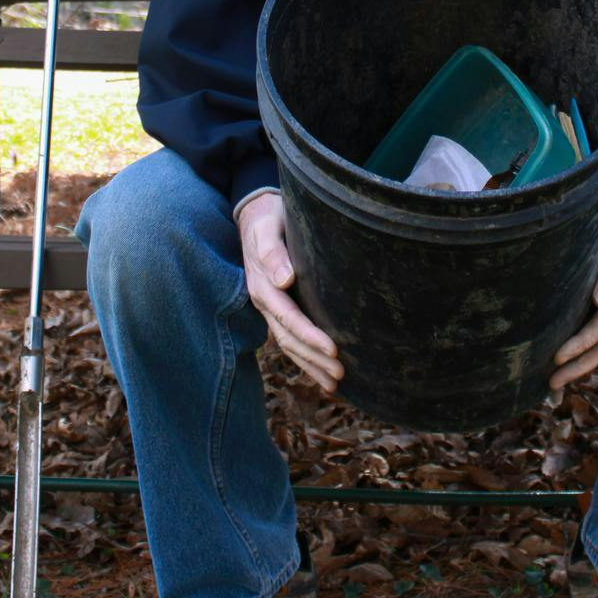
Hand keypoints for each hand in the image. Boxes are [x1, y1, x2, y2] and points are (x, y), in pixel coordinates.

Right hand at [237, 191, 343, 392]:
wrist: (256, 215)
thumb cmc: (267, 219)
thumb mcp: (267, 229)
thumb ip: (273, 252)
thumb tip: (285, 279)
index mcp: (262, 287)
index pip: (288, 317)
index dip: (309, 336)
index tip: (333, 349)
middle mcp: (265, 302)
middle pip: (289, 339)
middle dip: (314, 358)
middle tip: (341, 373)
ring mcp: (270, 308)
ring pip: (289, 344)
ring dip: (311, 365)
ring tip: (335, 382)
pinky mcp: (278, 309)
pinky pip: (289, 339)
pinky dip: (305, 358)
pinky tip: (322, 371)